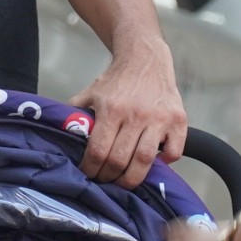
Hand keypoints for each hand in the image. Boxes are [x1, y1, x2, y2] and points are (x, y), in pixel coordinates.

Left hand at [72, 35, 185, 187]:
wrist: (145, 59)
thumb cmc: (117, 80)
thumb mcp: (91, 93)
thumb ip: (76, 114)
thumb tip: (62, 135)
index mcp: (112, 108)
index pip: (98, 150)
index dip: (90, 169)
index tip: (88, 174)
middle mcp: (136, 114)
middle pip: (120, 160)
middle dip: (109, 177)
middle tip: (105, 180)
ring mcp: (159, 118)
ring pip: (145, 160)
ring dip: (132, 178)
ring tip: (124, 182)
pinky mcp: (178, 120)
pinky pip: (174, 152)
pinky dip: (164, 163)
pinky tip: (153, 162)